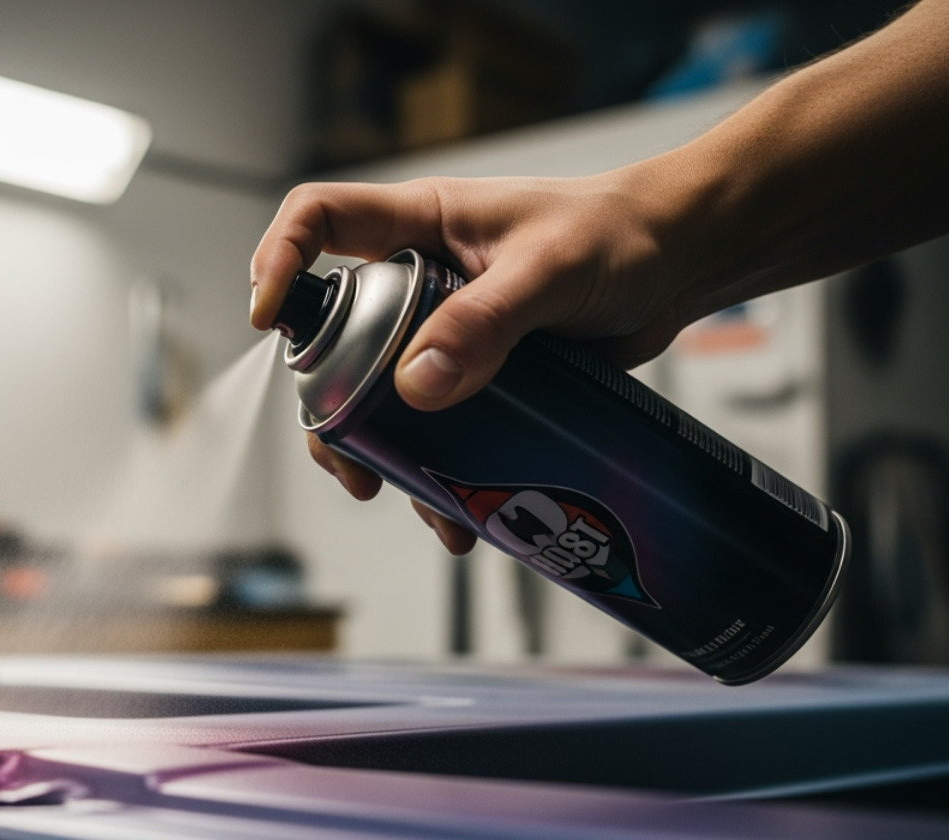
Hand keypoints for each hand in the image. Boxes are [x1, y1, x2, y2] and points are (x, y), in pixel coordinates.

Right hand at [251, 171, 693, 552]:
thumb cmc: (619, 236)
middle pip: (334, 334)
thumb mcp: (549, 272)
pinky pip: (437, 427)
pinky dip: (438, 473)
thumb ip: (484, 322)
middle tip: (346, 454)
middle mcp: (417, 277)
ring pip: (381, 394)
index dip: (280, 259)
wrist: (680, 265)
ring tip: (404, 497)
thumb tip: (417, 384)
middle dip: (327, 402)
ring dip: (382, 452)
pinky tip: (458, 511)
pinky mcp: (479, 374)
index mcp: (418, 225)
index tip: (269, 317)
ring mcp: (445, 329)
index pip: (319, 219)